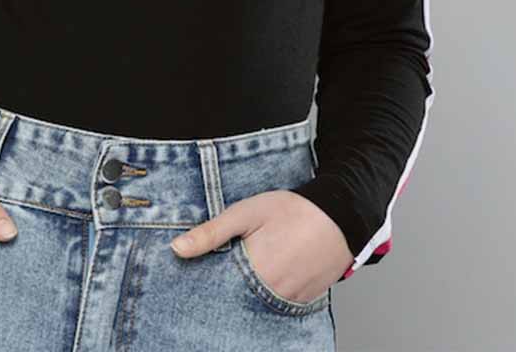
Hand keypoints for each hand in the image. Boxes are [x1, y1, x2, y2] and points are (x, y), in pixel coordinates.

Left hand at [168, 189, 352, 303]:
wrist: (339, 216)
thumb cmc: (291, 210)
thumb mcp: (246, 212)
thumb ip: (211, 233)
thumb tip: (176, 248)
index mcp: (254, 271)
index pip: (217, 290)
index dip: (205, 282)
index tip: (194, 276)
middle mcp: (272, 293)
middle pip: (237, 300)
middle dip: (226, 289)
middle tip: (224, 270)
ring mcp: (290, 300)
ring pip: (257, 305)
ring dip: (247, 293)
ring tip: (246, 271)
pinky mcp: (304, 301)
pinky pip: (278, 306)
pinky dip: (267, 296)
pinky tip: (264, 278)